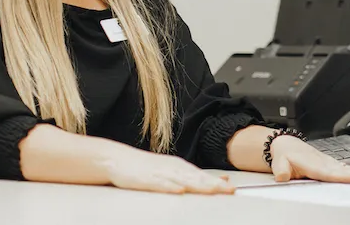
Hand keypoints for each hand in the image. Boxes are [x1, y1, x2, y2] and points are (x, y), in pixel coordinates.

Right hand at [100, 145, 235, 194]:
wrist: (117, 159)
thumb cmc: (146, 168)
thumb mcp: (172, 170)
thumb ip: (194, 177)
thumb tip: (220, 180)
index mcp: (179, 167)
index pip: (202, 176)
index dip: (218, 183)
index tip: (232, 189)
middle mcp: (172, 168)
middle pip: (196, 178)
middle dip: (213, 185)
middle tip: (228, 190)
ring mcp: (159, 172)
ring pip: (182, 180)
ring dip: (198, 185)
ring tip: (212, 190)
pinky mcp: (145, 178)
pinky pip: (159, 183)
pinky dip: (170, 186)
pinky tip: (179, 190)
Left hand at [268, 136, 349, 183]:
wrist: (285, 145)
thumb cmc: (284, 154)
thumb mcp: (279, 163)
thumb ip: (281, 171)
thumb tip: (282, 176)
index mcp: (313, 165)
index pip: (331, 173)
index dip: (344, 176)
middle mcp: (323, 163)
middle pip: (344, 171)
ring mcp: (328, 163)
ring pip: (347, 169)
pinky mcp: (330, 164)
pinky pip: (345, 168)